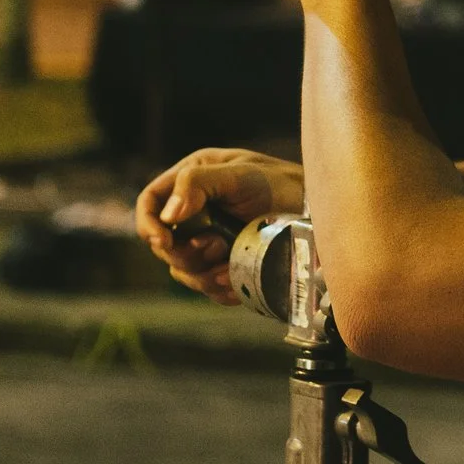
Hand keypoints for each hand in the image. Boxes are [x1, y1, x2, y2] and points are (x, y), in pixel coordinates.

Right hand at [135, 147, 306, 303]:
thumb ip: (199, 183)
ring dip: (203, 275)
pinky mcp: (224, 266)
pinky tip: (237, 281)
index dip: (148, 224)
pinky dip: (220, 288)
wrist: (315, 210)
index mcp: (190, 182)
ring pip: (183, 271)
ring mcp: (208, 241)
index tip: (164, 241)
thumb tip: (168, 214)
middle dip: (185, 253)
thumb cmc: (280, 183)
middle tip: (216, 247)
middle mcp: (194, 213)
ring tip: (231, 265)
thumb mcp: (240, 175)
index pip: (150, 203)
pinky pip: (208, 287)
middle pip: (164, 245)